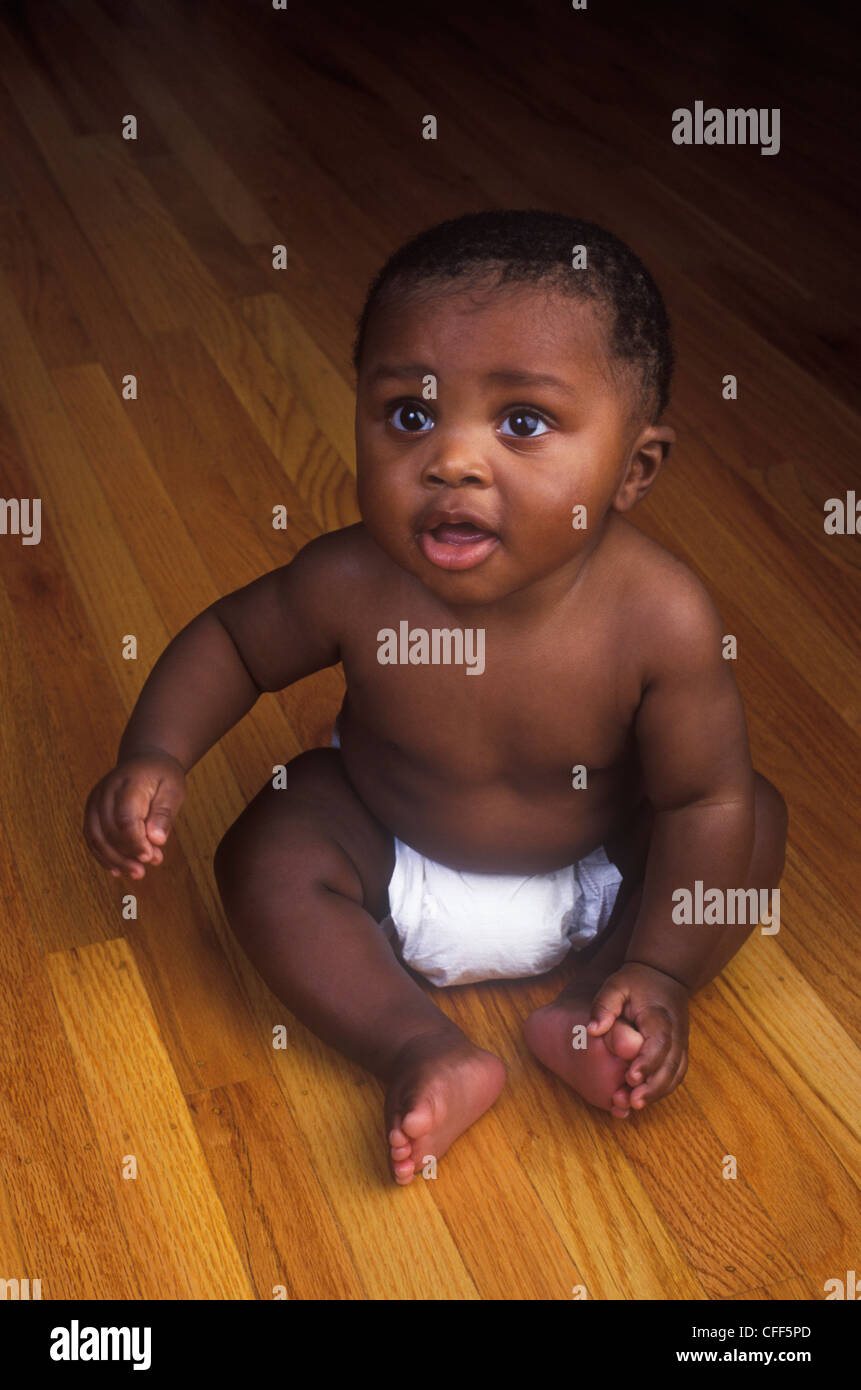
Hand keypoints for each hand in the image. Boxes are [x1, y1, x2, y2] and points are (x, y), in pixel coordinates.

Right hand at [83, 752, 185, 879]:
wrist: (145, 760)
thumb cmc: (162, 776)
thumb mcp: (173, 791)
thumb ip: (163, 814)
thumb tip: (156, 840)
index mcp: (129, 783)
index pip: (126, 817)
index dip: (135, 842)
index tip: (149, 858)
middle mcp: (106, 791)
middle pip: (109, 830)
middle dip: (126, 854)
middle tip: (144, 871)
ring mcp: (95, 800)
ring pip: (96, 836)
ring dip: (114, 859)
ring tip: (135, 873)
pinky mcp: (91, 810)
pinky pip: (92, 837)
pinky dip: (103, 855)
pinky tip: (118, 870)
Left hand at [587, 962, 688, 1109]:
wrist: (663, 974)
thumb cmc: (636, 982)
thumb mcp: (615, 986)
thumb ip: (604, 1006)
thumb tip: (592, 1030)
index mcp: (659, 1016)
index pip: (659, 1043)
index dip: (647, 1063)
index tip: (631, 1078)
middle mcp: (676, 1032)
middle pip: (671, 1065)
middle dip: (652, 1087)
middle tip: (631, 1102)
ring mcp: (680, 1042)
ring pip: (676, 1073)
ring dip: (658, 1092)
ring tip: (634, 1105)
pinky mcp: (679, 1049)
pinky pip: (676, 1073)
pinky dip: (663, 1088)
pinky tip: (644, 1097)